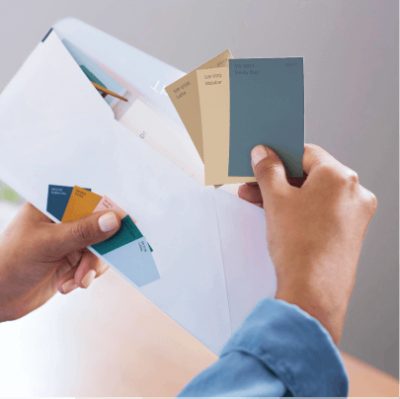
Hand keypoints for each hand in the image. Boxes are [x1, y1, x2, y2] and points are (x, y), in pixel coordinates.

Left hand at [0, 203, 120, 320]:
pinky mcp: (73, 259)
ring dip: (91, 267)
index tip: (125, 223)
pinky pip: (93, 263)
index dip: (108, 209)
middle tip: (92, 266)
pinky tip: (68, 285)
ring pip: (100, 247)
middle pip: (99, 225)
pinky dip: (86, 276)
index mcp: (53, 204)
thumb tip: (114, 219)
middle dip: (98, 250)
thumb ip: (83, 231)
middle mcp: (64, 219)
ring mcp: (69, 239)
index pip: (88, 198)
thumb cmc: (10, 263)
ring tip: (76, 281)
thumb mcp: (48, 244)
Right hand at [239, 144, 376, 342]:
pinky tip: (279, 217)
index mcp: (339, 176)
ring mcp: (355, 214)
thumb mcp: (275, 199)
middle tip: (254, 184)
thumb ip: (268, 169)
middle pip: (310, 175)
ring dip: (286, 195)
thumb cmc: (299, 244)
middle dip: (278, 179)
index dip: (280, 155)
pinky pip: (323, 212)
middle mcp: (354, 192)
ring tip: (259, 203)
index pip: (306, 153)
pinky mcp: (350, 233)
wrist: (313, 292)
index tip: (263, 160)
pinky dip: (301, 210)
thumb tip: (263, 153)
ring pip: (315, 194)